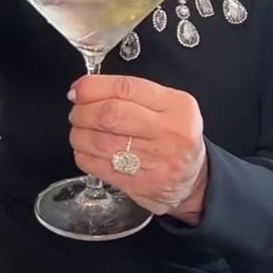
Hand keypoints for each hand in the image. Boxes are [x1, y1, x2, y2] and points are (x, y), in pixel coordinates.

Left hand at [68, 75, 207, 221]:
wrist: (194, 181)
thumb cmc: (175, 135)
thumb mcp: (169, 104)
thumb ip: (133, 92)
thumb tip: (85, 88)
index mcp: (176, 106)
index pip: (126, 88)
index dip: (94, 87)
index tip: (78, 89)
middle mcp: (168, 133)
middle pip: (111, 115)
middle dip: (83, 111)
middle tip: (77, 111)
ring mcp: (155, 162)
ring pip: (101, 142)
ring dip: (80, 133)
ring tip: (80, 129)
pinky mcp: (140, 185)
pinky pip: (99, 166)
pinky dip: (83, 154)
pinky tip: (86, 149)